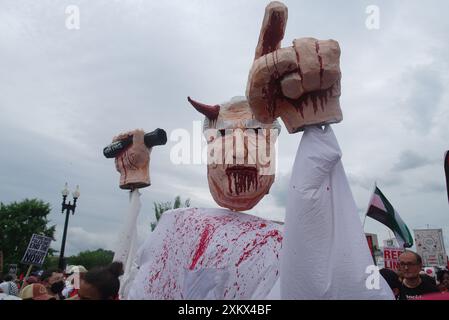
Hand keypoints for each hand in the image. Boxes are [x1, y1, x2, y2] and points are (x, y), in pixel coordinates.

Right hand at [113, 129, 150, 189]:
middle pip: (130, 134)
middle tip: (124, 137)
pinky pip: (117, 142)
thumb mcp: (140, 148)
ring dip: (120, 137)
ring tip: (120, 139)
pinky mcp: (121, 150)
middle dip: (126, 134)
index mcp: (144, 143)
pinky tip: (115, 140)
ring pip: (123, 137)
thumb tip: (136, 129)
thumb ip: (139, 137)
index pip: (139, 133)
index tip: (130, 135)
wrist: (131, 172)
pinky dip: (115, 140)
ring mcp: (128, 147)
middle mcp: (137, 144)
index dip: (133, 132)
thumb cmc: (139, 162)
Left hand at [246, 2, 341, 132]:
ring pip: (317, 53)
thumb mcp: (256, 93)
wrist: (296, 123)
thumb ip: (265, 70)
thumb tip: (291, 57)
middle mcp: (292, 48)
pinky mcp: (332, 63)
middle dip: (296, 73)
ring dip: (308, 80)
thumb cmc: (274, 105)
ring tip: (303, 90)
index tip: (278, 9)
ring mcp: (314, 53)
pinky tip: (318, 87)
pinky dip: (324, 80)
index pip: (270, 33)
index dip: (274, 21)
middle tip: (289, 91)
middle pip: (300, 45)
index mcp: (269, 54)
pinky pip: (332, 64)